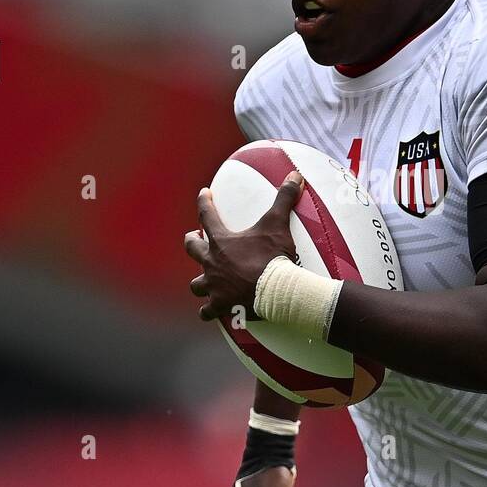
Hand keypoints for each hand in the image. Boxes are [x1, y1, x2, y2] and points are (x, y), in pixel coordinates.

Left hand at [185, 171, 304, 321]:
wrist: (275, 290)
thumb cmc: (273, 257)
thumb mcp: (278, 224)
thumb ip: (284, 199)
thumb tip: (295, 175)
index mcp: (221, 241)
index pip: (207, 215)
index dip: (204, 202)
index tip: (203, 194)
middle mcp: (211, 263)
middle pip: (192, 249)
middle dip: (192, 242)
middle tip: (194, 239)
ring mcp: (213, 286)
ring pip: (196, 284)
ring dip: (199, 281)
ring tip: (203, 281)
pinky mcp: (220, 305)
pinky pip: (207, 311)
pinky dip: (208, 310)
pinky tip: (210, 311)